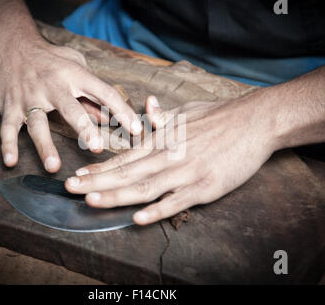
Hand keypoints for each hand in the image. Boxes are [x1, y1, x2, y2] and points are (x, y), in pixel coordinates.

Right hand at [0, 37, 141, 171]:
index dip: (122, 111)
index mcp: (74, 75)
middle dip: (83, 128)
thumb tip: (109, 119)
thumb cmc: (51, 59)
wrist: (11, 43)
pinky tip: (10, 161)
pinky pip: (8, 127)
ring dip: (45, 145)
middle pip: (70, 108)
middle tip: (95, 148)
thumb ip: (92, 94)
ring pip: (38, 123)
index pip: (104, 92)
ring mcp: (30, 96)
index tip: (136, 130)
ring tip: (54, 166)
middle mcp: (53, 86)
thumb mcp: (77, 67)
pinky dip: (8, 144)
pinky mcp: (10, 105)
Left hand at [65, 91, 278, 224]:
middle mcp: (168, 156)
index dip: (99, 167)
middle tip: (69, 189)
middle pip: (126, 172)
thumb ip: (164, 116)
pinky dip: (156, 210)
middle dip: (95, 181)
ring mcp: (185, 172)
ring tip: (91, 201)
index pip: (124, 157)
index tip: (79, 174)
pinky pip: (176, 201)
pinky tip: (138, 218)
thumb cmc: (220, 116)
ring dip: (115, 195)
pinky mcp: (205, 186)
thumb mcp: (187, 111)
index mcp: (162, 140)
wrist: (255, 120)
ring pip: (144, 187)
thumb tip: (147, 106)